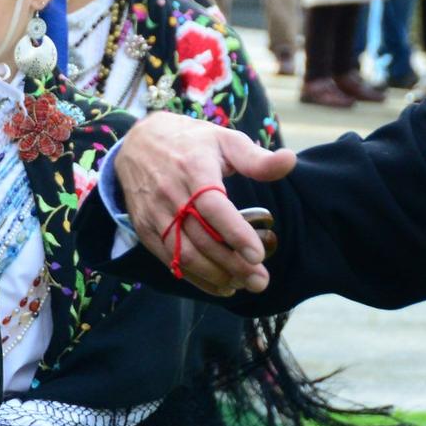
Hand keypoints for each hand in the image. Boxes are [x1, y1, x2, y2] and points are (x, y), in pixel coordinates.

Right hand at [108, 113, 296, 294]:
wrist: (136, 144)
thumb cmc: (189, 142)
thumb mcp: (224, 140)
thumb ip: (256, 158)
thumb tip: (289, 161)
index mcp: (193, 168)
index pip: (212, 206)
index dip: (235, 233)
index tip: (258, 255)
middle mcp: (169, 193)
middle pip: (202, 238)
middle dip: (234, 265)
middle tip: (261, 281)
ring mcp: (154, 213)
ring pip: (184, 253)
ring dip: (216, 275)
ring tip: (244, 284)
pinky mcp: (145, 228)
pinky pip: (169, 259)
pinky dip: (195, 278)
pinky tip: (220, 285)